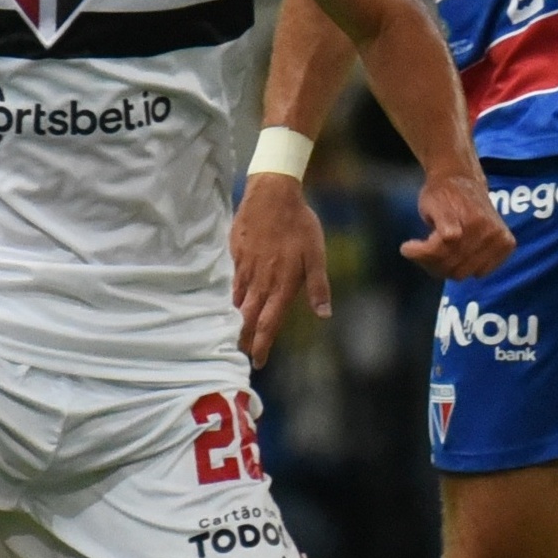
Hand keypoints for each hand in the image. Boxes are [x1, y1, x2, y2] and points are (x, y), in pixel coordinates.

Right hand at [230, 173, 327, 364]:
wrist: (272, 194)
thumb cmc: (299, 223)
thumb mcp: (316, 254)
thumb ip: (318, 286)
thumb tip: (324, 314)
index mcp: (282, 284)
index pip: (269, 323)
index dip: (263, 345)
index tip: (259, 362)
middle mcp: (262, 281)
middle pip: (250, 318)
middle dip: (246, 339)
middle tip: (242, 354)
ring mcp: (246, 268)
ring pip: (240, 301)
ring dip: (238, 320)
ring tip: (236, 334)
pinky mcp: (237, 255)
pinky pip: (234, 282)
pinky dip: (235, 296)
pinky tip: (235, 301)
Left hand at [400, 170, 511, 280]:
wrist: (464, 180)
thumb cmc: (442, 193)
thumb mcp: (431, 202)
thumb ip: (441, 220)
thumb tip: (451, 236)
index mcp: (470, 218)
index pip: (440, 251)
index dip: (420, 252)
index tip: (406, 247)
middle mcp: (488, 230)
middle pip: (451, 266)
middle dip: (430, 262)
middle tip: (419, 252)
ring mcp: (499, 239)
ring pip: (462, 273)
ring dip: (445, 267)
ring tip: (435, 253)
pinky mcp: (507, 245)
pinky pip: (481, 272)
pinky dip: (466, 267)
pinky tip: (455, 254)